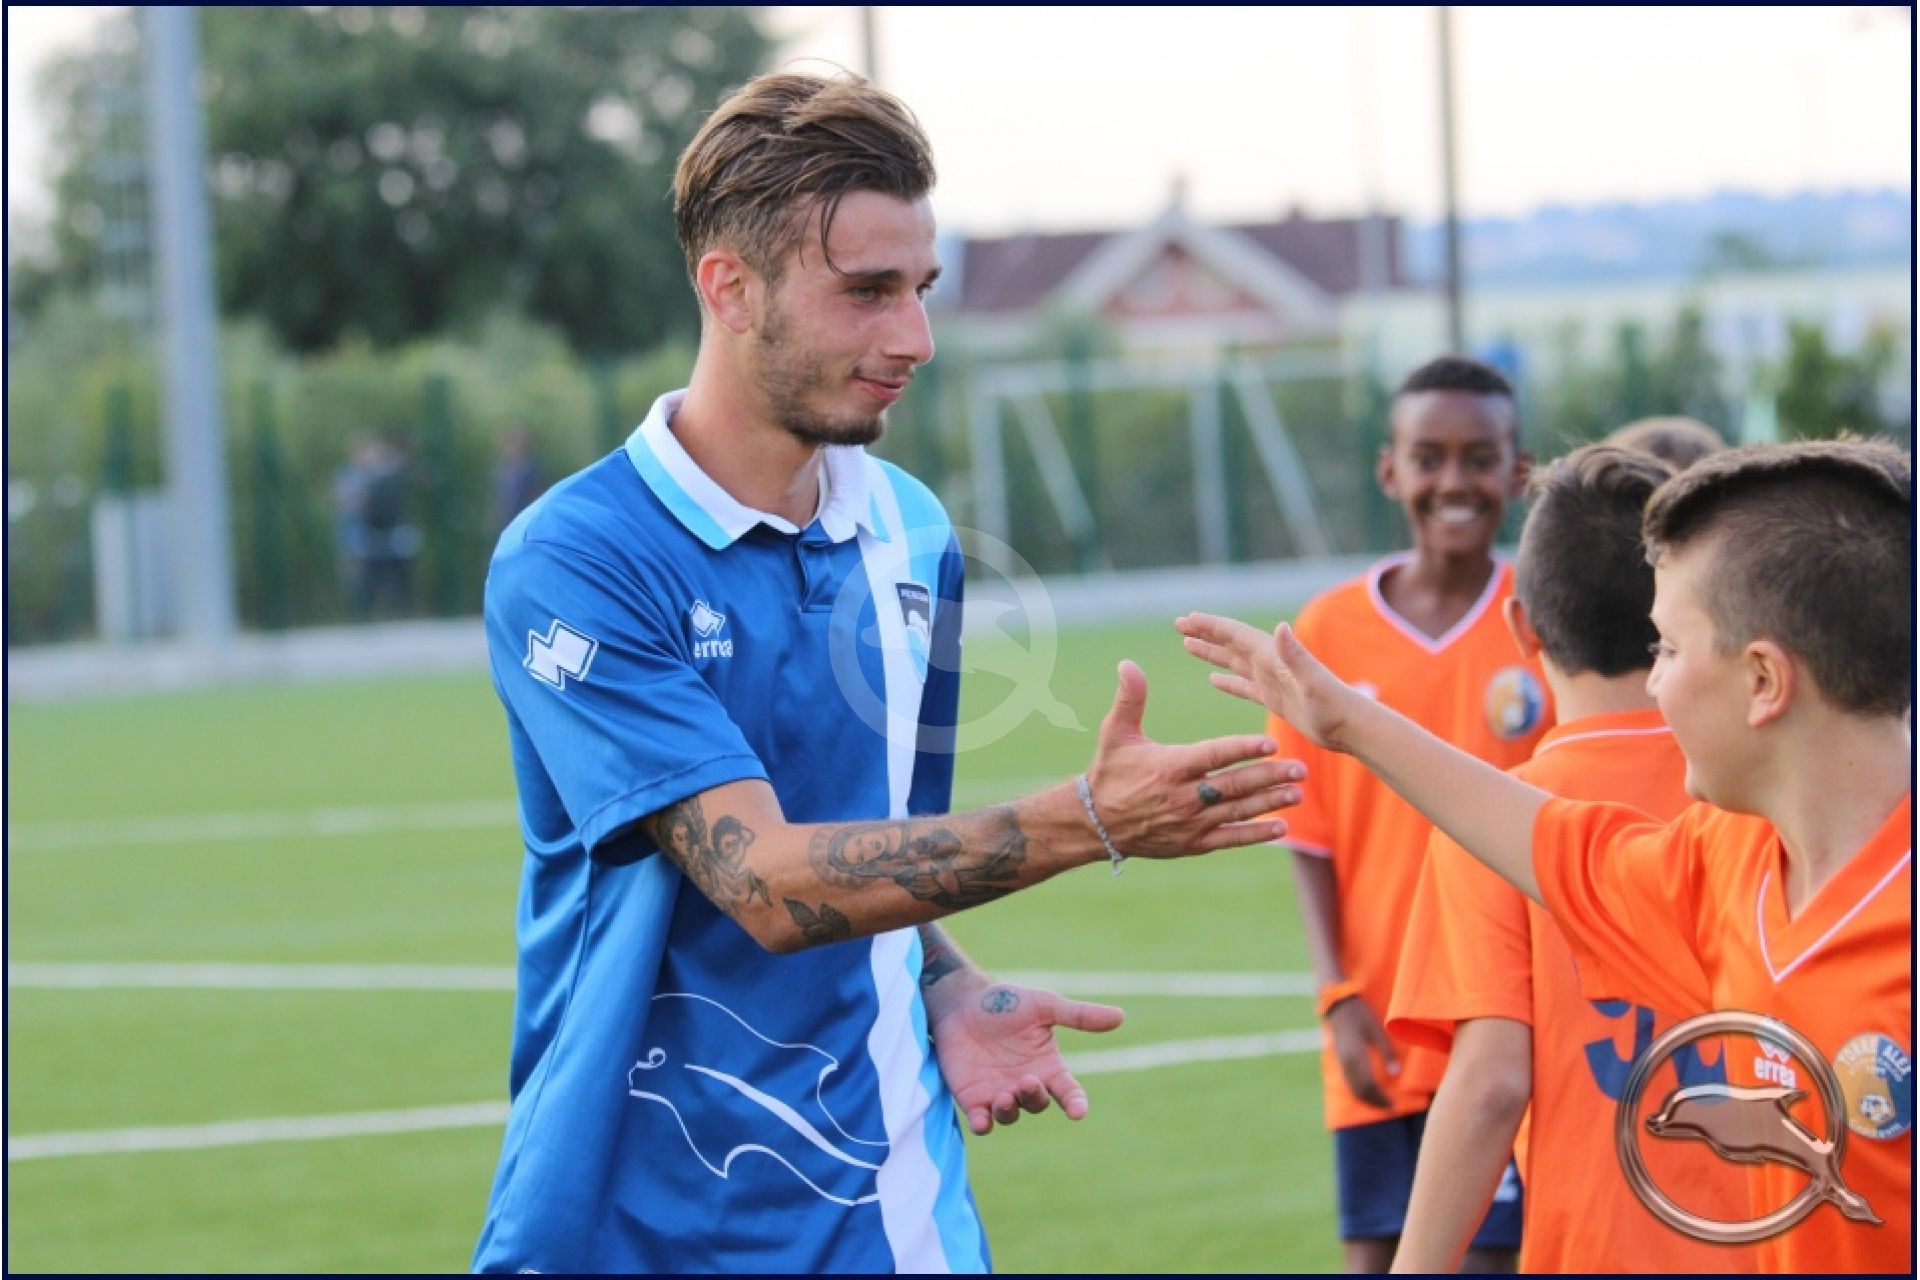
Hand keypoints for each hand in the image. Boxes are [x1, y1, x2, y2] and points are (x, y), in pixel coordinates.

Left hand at [929, 981, 1124, 1135]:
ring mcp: (1000, 1094)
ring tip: (1005, 1095)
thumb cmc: (1006, 1004)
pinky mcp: (974, 1099)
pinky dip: (984, 1125)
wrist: (961, 1003)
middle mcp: (1026, 1084)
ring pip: (1011, 1116)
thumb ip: (1079, 1015)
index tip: (1078, 1112)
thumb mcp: (1044, 1006)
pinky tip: (983, 1120)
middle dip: (1035, 1097)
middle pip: (1038, 1103)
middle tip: (1027, 1080)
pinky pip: (982, 1122)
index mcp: (1048, 1067)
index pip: (1069, 1092)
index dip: (1076, 1103)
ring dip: (1010, 1111)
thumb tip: (1120, 1016)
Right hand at [1084, 659, 1306, 857]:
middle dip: (1269, 776)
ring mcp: (1190, 823)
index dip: (1243, 749)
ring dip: (1269, 802)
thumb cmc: (1109, 772)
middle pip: (1234, 785)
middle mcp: (1184, 797)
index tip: (1270, 742)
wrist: (1096, 822)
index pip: (1214, 756)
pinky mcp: (1192, 844)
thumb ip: (1129, 699)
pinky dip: (1255, 834)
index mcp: (1170, 767)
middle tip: (1299, 768)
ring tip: (1297, 792)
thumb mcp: (1115, 733)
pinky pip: (1229, 839)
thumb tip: (1128, 663)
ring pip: (1237, 812)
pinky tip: (1280, 826)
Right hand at [1176, 616, 1356, 751]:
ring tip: (1188, 645)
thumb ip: (1295, 654)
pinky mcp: (1275, 698)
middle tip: (1179, 624)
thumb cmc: (1334, 706)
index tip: (1187, 618)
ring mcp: (1272, 681)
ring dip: (1212, 652)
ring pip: (1234, 661)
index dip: (1211, 626)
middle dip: (1205, 633)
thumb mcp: (1312, 680)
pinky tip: (1215, 680)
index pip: (1236, 635)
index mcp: (1274, 656)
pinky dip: (1228, 680)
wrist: (1351, 727)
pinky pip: (1244, 686)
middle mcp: (1271, 664)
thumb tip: (1280, 627)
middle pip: (1231, 643)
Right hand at [1326, 994, 1401, 1109]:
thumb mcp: (1377, 1030)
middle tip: (1390, 1107)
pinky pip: (1349, 1082)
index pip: (1369, 1085)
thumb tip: (1395, 1074)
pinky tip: (1369, 1092)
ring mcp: (1342, 1062)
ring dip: (1367, 1099)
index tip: (1394, 1105)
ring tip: (1381, 1103)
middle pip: (1360, 1090)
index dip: (1381, 1098)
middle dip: (1375, 1102)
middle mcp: (1346, 1062)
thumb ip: (1387, 1052)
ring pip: (1352, 1088)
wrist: (1339, 1005)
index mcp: (1356, 1056)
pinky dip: (1359, 1092)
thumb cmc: (1361, 1015)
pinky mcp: (1341, 1060)